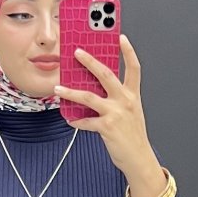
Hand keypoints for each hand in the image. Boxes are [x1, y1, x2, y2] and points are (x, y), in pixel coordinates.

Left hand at [53, 33, 153, 175]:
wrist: (139, 159)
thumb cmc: (133, 137)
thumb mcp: (131, 113)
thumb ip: (118, 99)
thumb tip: (97, 90)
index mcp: (132, 95)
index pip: (134, 68)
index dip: (128, 51)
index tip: (121, 37)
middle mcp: (125, 100)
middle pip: (106, 74)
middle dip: (89, 61)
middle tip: (77, 52)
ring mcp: (116, 113)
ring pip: (88, 96)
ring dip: (70, 92)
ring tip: (58, 88)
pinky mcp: (107, 127)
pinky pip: (86, 121)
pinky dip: (76, 121)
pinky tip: (70, 119)